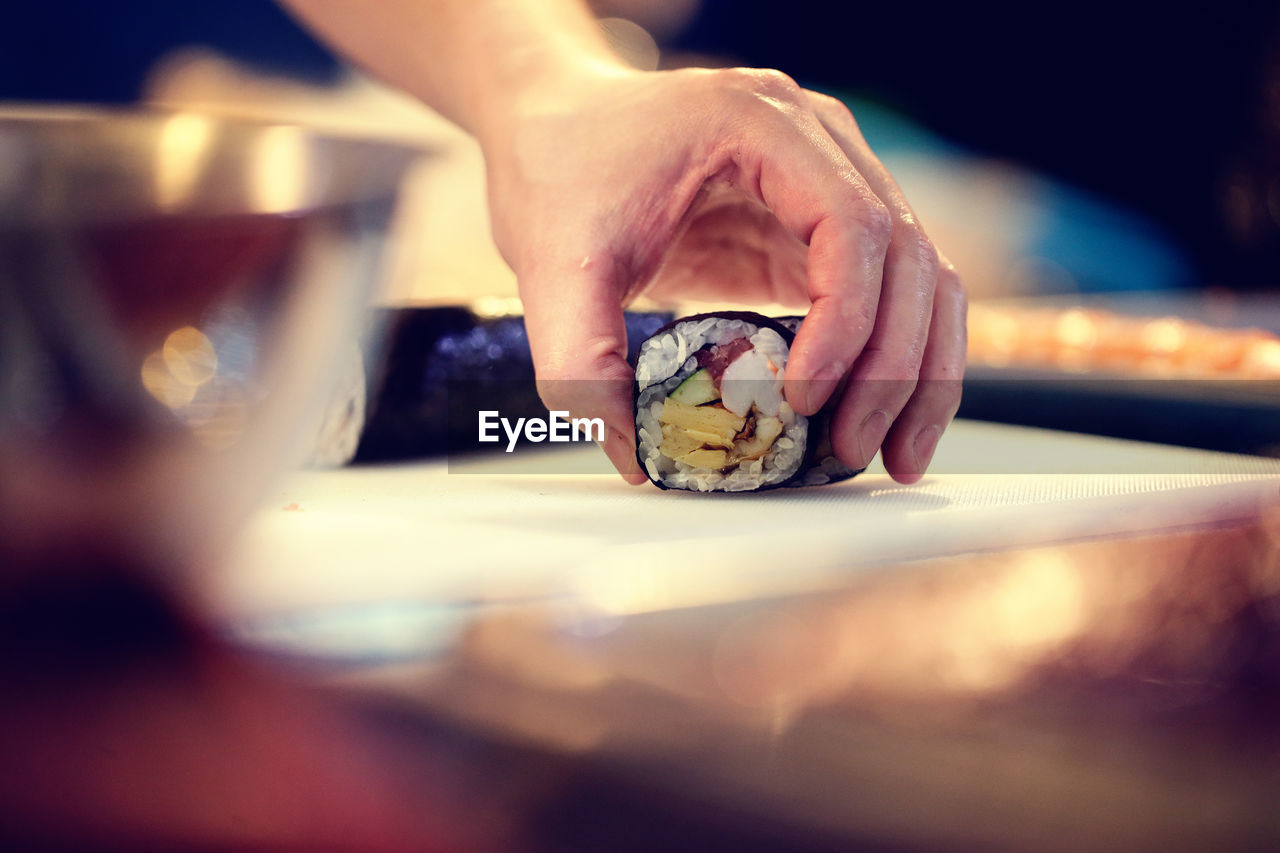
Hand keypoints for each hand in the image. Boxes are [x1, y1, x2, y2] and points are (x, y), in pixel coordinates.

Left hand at [482, 65, 966, 484]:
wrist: (556, 132)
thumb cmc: (560, 169)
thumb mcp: (553, 263)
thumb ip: (582, 359)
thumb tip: (637, 452)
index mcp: (760, 122)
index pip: (852, 223)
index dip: (846, 322)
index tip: (801, 397)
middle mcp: (816, 143)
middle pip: (908, 256)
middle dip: (895, 368)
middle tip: (852, 450)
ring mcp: (828, 184)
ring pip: (922, 279)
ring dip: (920, 374)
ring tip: (890, 455)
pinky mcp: (818, 233)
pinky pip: (888, 297)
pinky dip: (895, 361)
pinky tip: (880, 421)